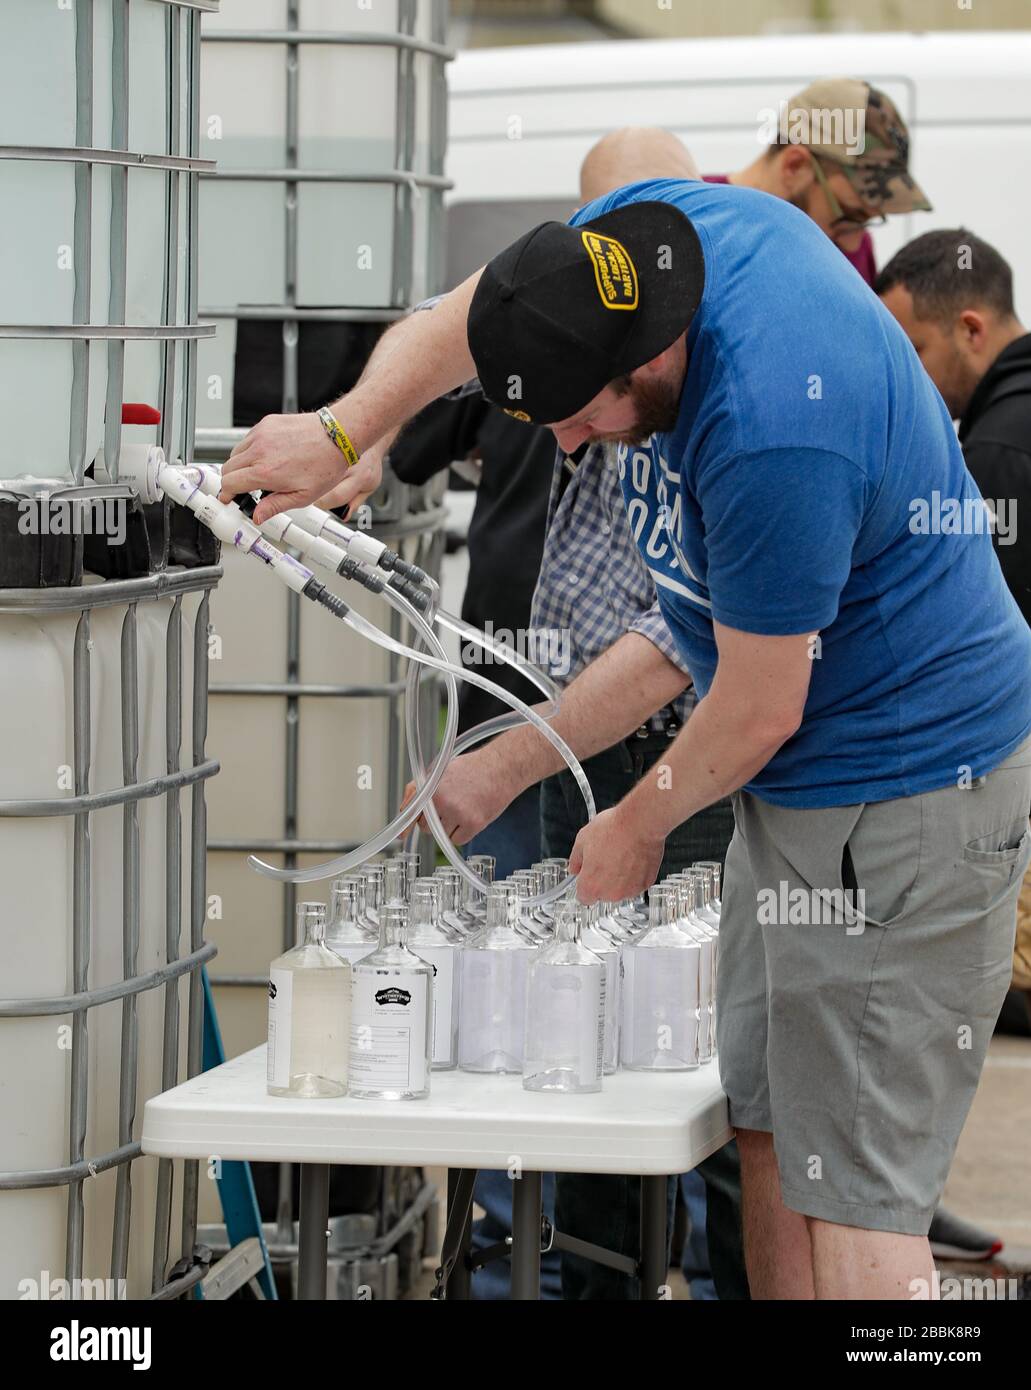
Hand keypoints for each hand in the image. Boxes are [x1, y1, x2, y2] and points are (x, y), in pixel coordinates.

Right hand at [218, 411, 375, 524]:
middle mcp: (259, 450)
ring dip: (240, 465)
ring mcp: (261, 434)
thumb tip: (257, 516)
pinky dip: (251, 449)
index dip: (227, 494)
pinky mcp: (266, 423)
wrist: (336, 436)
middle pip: (227, 468)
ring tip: (259, 473)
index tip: (229, 498)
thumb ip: (275, 506)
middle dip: (232, 481)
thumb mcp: (302, 496)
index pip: (229, 484)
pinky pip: (248, 439)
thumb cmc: (325, 464)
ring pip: (235, 452)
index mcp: (265, 472)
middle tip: (244, 488)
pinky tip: (268, 456)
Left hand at [398, 751, 517, 844]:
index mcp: (433, 787)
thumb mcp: (440, 771)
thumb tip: (403, 809)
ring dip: (448, 828)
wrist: (502, 768)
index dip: (406, 825)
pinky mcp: (474, 824)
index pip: (412, 811)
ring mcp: (459, 813)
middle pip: (426, 827)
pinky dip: (462, 833)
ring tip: (462, 809)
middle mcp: (443, 801)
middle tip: (448, 808)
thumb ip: (418, 788)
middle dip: (433, 821)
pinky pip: (457, 840)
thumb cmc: (471, 768)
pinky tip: (470, 817)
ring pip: (442, 835)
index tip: (401, 836)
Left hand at [568, 804, 664, 904]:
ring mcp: (630, 891)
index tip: (587, 877)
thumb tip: (575, 867)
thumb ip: (575, 859)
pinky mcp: (645, 884)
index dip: (585, 885)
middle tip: (606, 859)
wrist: (640, 823)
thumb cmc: (613, 829)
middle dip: (603, 880)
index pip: (584, 897)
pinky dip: (635, 875)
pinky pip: (636, 883)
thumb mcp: (583, 839)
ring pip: (621, 889)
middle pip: (603, 894)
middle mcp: (611, 893)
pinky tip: (634, 858)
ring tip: (621, 856)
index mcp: (591, 885)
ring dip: (620, 879)